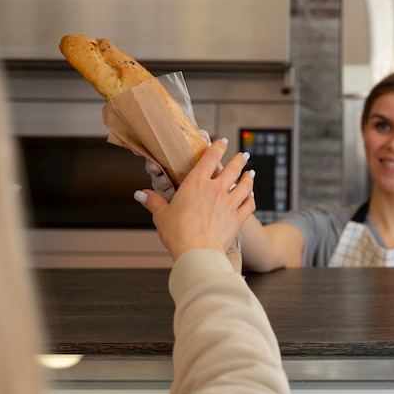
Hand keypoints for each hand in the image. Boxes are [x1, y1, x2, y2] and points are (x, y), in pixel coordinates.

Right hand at [135, 138, 254, 260]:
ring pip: (244, 185)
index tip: (221, 142)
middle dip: (238, 159)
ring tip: (250, 173)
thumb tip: (141, 194)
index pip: (210, 158)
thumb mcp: (161, 216)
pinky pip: (249, 204)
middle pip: (232, 168)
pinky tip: (251, 196)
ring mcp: (229, 203)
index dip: (218, 147)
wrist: (197, 251)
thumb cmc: (178, 233)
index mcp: (196, 183)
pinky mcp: (237, 218)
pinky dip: (251, 199)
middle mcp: (215, 189)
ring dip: (248, 177)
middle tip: (243, 155)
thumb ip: (153, 201)